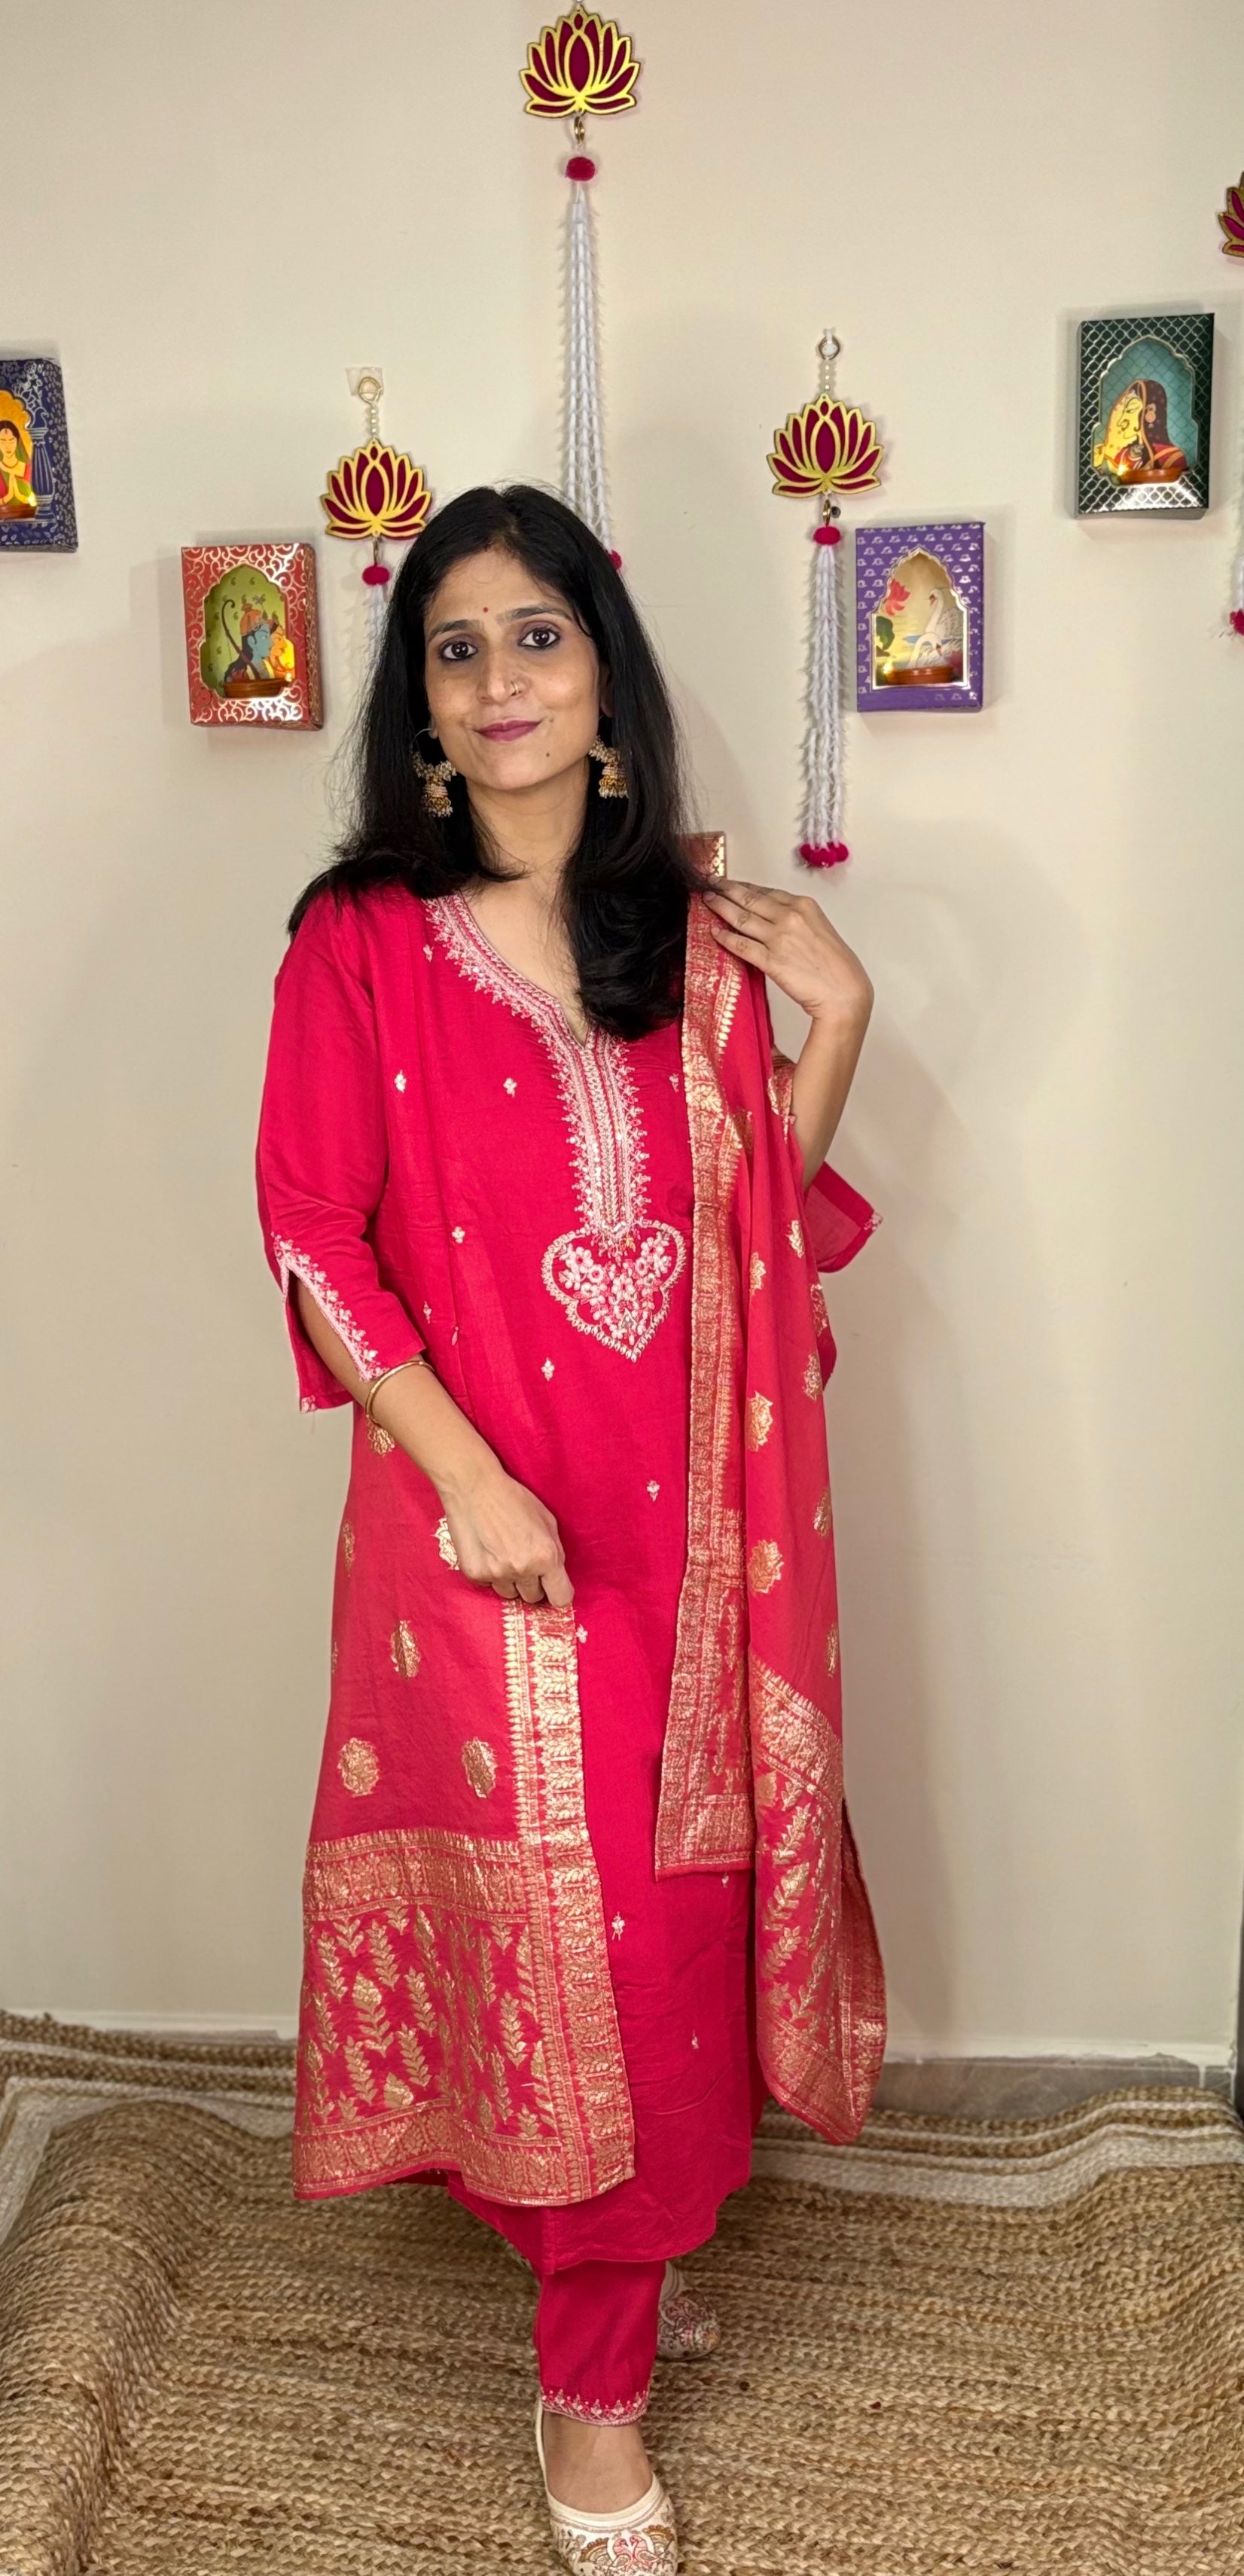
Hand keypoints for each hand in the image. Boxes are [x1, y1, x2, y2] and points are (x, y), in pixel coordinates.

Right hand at [438, 1452, 572, 1606]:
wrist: (473, 1488)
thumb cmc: (513, 1499)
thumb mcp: (547, 1520)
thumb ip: (555, 1551)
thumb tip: (555, 1575)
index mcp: (546, 1557)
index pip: (561, 1598)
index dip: (559, 1593)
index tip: (554, 1588)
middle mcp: (523, 1569)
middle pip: (533, 1598)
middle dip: (533, 1584)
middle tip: (525, 1563)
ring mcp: (496, 1574)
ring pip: (510, 1594)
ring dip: (510, 1581)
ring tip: (503, 1555)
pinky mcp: (475, 1574)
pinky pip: (489, 1585)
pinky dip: (490, 1573)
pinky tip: (487, 1552)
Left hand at [703, 878, 872, 1025]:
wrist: (845, 993)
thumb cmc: (837, 967)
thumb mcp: (820, 930)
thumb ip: (798, 921)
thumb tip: (776, 920)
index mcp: (805, 906)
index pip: (766, 892)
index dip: (745, 886)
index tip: (732, 883)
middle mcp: (790, 917)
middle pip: (749, 899)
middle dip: (726, 889)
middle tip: (711, 884)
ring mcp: (779, 938)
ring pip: (741, 917)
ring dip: (720, 907)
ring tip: (707, 901)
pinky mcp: (771, 960)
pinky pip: (741, 945)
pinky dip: (725, 938)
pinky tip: (714, 932)